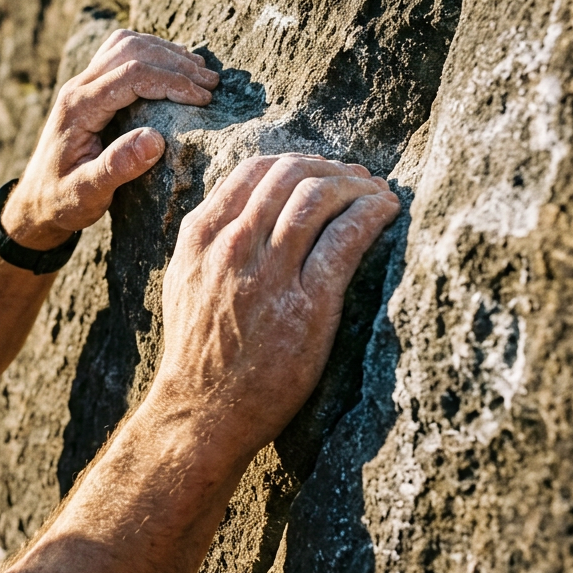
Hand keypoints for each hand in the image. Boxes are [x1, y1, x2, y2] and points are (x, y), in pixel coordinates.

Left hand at [1, 30, 218, 249]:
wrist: (36, 201)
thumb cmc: (62, 201)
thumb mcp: (87, 194)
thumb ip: (117, 167)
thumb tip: (156, 140)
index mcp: (78, 108)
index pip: (131, 75)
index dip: (172, 81)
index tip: (203, 99)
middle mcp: (78, 88)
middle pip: (131, 50)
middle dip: (175, 62)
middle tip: (211, 83)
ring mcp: (82, 84)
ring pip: (125, 44)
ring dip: (165, 52)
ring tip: (200, 72)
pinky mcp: (89, 87)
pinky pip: (120, 53)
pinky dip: (151, 52)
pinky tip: (174, 68)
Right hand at [146, 154, 400, 466]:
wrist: (202, 411)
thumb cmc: (198, 349)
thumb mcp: (185, 279)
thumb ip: (211, 238)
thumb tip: (247, 203)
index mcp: (202, 236)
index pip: (255, 169)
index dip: (298, 160)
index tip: (321, 169)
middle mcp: (233, 246)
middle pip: (292, 174)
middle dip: (332, 167)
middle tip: (357, 177)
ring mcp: (269, 274)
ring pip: (319, 197)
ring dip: (357, 185)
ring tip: (378, 192)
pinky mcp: (307, 305)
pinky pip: (345, 239)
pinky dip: (372, 214)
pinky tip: (388, 210)